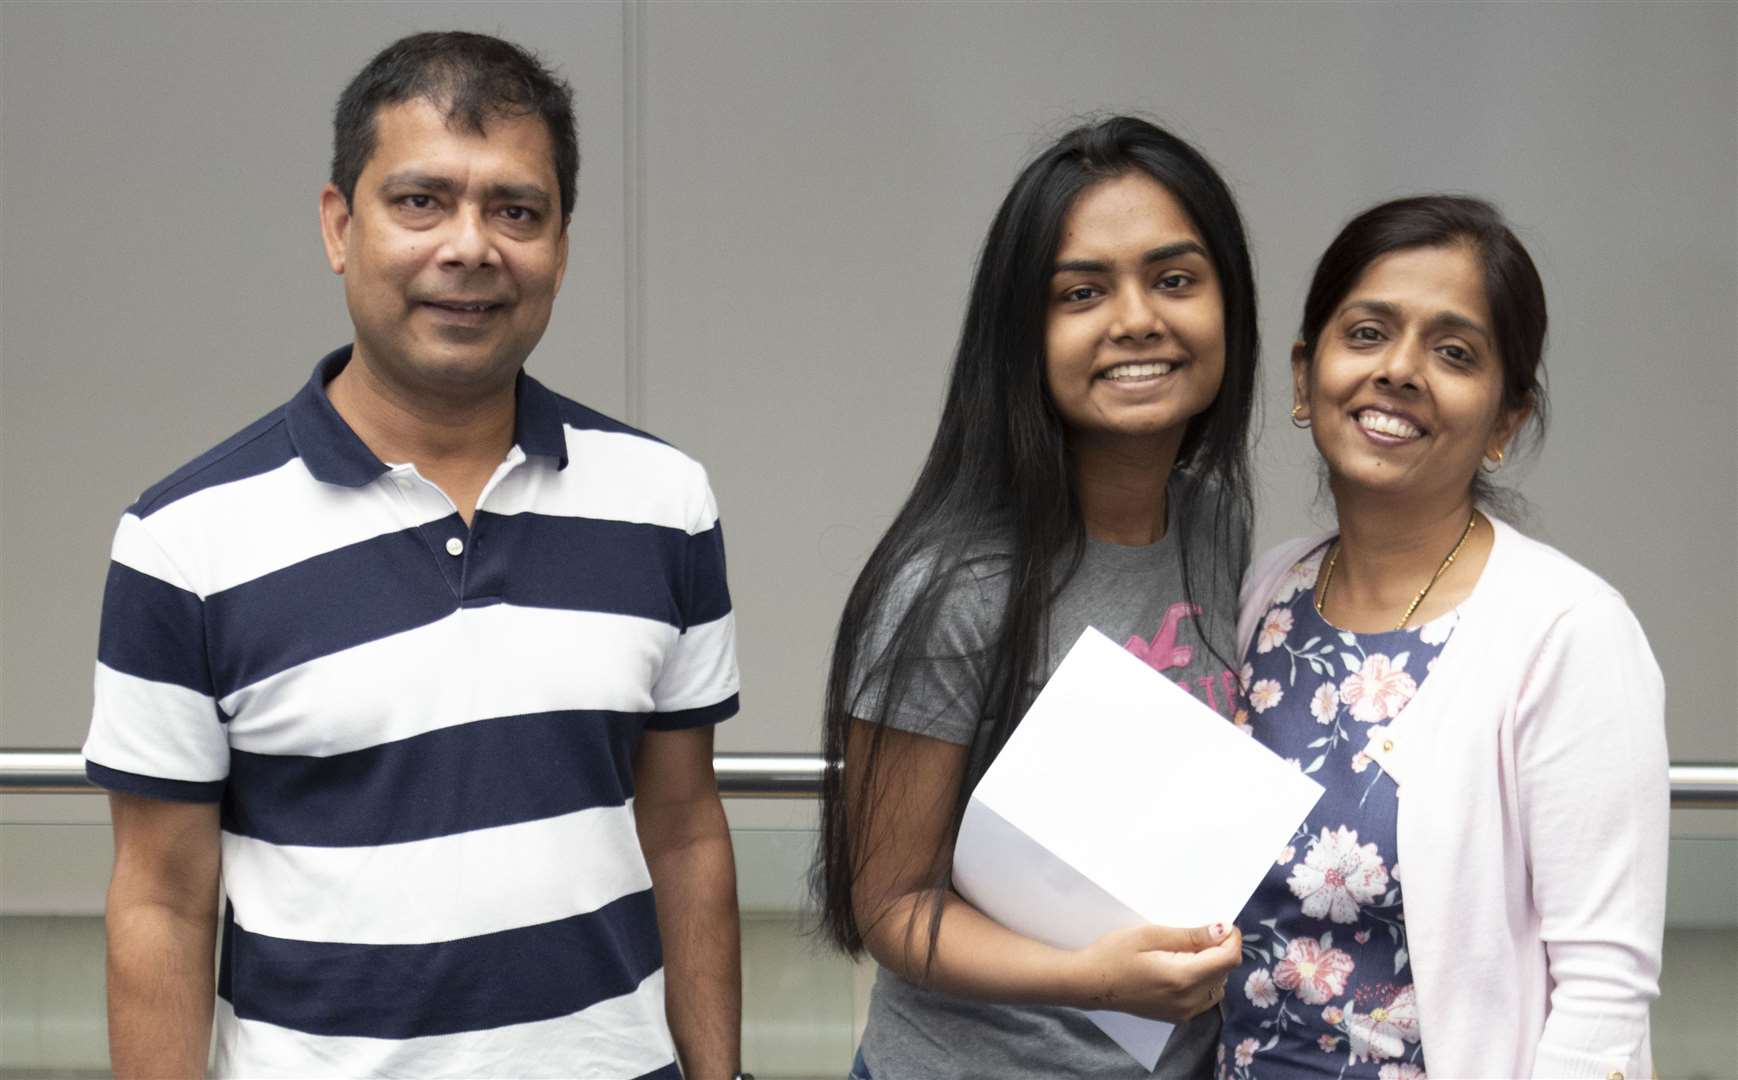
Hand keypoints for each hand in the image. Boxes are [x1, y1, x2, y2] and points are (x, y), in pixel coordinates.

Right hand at [1063, 922, 1240, 1022]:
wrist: (1090, 983)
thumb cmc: (1114, 953)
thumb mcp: (1150, 935)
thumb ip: (1190, 935)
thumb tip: (1223, 930)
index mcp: (1183, 978)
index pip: (1228, 959)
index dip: (1231, 938)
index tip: (1220, 923)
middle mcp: (1188, 1000)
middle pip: (1225, 972)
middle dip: (1220, 949)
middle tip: (1198, 932)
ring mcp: (1183, 1012)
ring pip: (1217, 986)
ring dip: (1213, 966)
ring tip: (1189, 950)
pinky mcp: (1176, 1017)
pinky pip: (1204, 998)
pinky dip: (1203, 981)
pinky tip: (1183, 967)